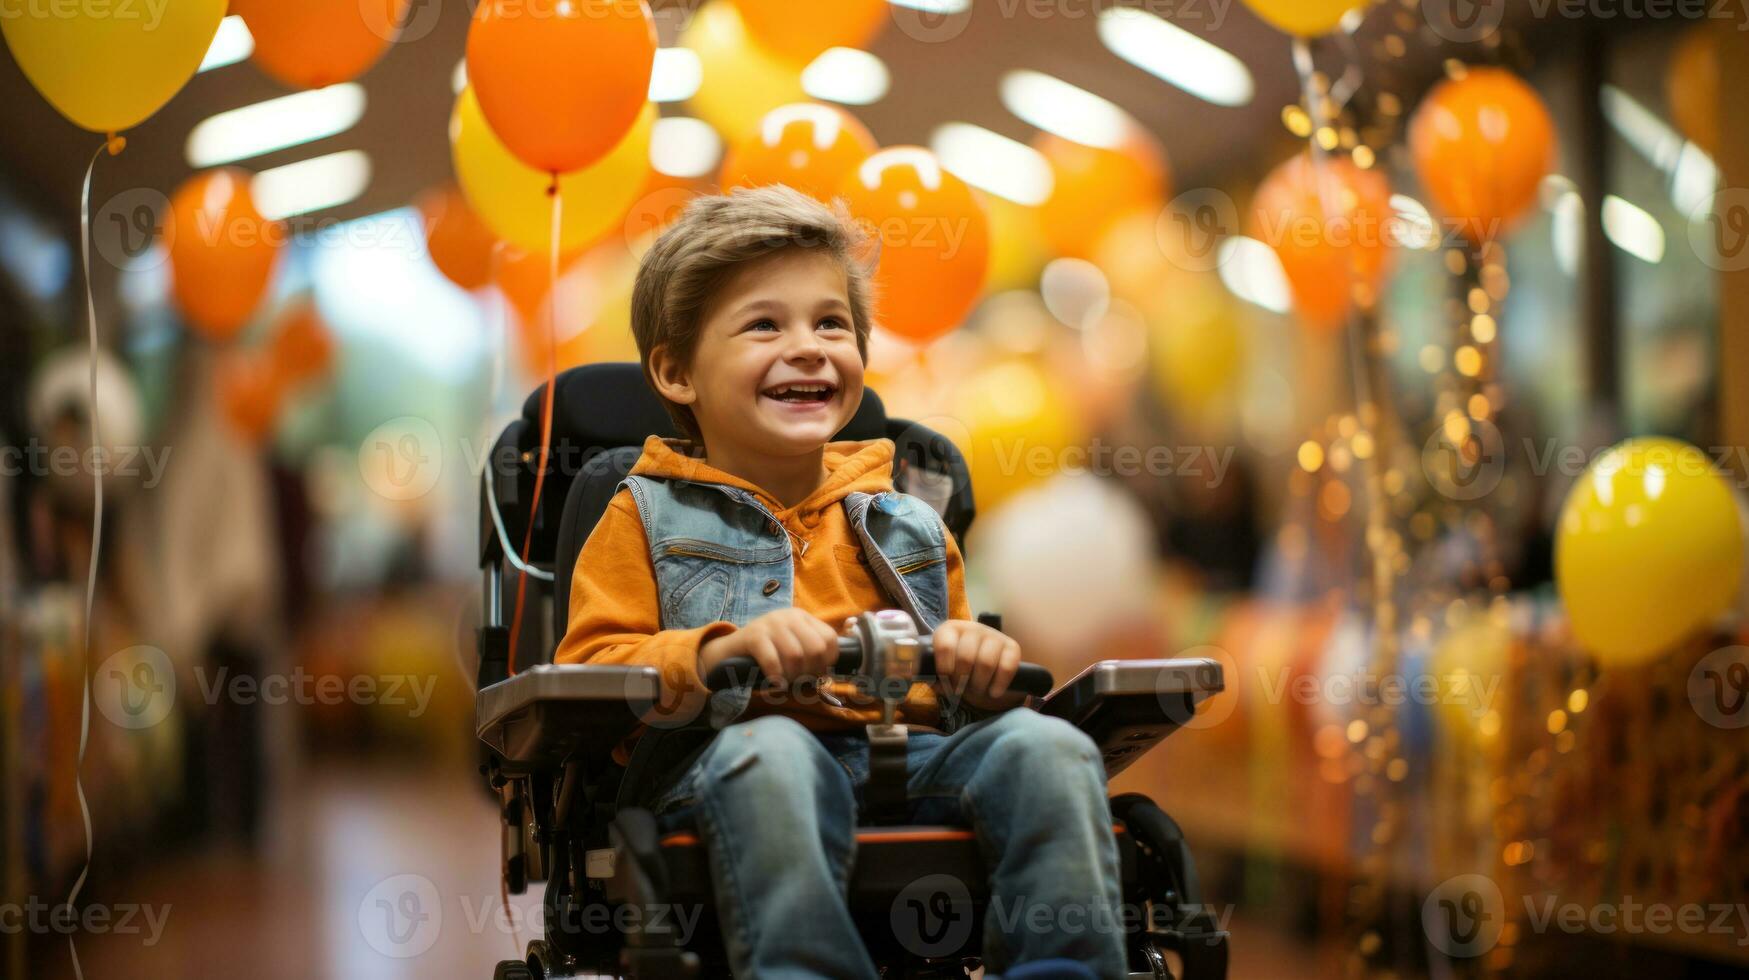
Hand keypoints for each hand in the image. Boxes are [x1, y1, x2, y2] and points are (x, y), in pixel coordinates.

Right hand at [698, 608, 839, 686]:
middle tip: (800, 681)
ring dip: (792, 677)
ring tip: (786, 683)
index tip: (817, 674)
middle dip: (811, 671)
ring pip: (795, 656)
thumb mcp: (790, 647)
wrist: (729, 651)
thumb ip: (809, 654)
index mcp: (802, 617)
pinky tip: (775, 684)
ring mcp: (770, 623)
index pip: (830, 639)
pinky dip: (776, 677)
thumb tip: (827, 675)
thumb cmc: (766, 653)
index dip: (827, 661)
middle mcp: (789, 616)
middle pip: (816, 648)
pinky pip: (773, 660)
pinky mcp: (753, 635)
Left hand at [932, 620, 1026, 710]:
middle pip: (966, 657)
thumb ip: (933, 675)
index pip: (945, 645)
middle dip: (962, 680)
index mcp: (950, 630)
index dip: (944, 667)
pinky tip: (993, 692)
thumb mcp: (942, 669)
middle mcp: (972, 628)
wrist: (983, 667)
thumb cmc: (958, 667)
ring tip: (976, 690)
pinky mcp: (1012, 647)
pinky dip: (999, 684)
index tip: (946, 680)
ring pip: (986, 662)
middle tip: (961, 689)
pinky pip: (1007, 667)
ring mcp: (994, 635)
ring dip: (979, 683)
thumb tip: (932, 681)